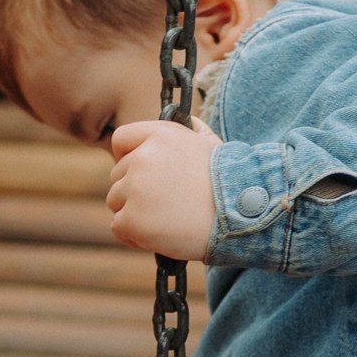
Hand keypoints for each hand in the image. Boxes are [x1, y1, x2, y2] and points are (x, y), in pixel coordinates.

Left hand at [105, 115, 220, 257]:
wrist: (239, 217)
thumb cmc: (228, 183)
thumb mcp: (211, 143)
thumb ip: (192, 130)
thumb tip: (187, 121)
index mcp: (159, 134)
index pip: (121, 140)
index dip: (127, 157)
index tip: (142, 172)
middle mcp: (142, 158)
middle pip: (118, 176)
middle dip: (135, 190)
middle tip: (167, 203)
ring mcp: (135, 189)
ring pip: (117, 202)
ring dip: (135, 213)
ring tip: (168, 219)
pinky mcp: (132, 220)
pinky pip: (119, 227)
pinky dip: (135, 235)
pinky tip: (160, 234)